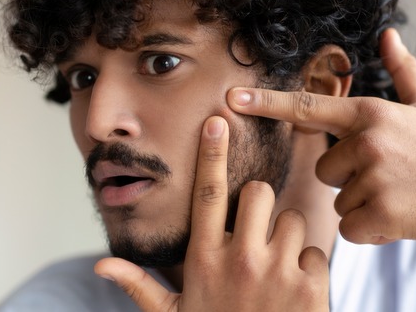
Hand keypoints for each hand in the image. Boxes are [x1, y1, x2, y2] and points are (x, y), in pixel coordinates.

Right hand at [94, 116, 328, 310]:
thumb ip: (138, 286)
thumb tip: (98, 266)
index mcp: (204, 259)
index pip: (208, 193)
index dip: (211, 154)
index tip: (216, 122)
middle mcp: (239, 259)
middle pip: (258, 192)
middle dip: (261, 205)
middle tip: (257, 233)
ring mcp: (277, 272)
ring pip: (292, 220)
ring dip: (287, 239)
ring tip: (275, 270)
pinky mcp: (311, 287)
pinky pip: (317, 252)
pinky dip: (310, 268)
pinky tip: (296, 292)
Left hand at [227, 29, 415, 269]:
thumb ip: (402, 70)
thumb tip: (387, 33)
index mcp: (370, 113)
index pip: (307, 107)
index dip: (266, 103)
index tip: (232, 99)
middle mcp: (367, 140)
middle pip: (323, 167)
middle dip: (349, 177)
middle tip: (389, 175)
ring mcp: (374, 177)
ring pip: (336, 198)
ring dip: (360, 203)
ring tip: (397, 194)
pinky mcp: (380, 214)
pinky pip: (348, 226)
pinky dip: (369, 229)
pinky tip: (398, 217)